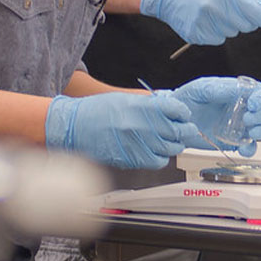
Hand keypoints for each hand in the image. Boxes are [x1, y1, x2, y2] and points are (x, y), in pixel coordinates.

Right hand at [44, 92, 191, 169]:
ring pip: (171, 149)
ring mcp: (137, 143)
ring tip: (170, 141)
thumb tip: (169, 108)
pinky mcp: (132, 159)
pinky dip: (161, 157)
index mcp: (141, 106)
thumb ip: (149, 104)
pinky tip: (156, 151)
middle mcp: (141, 125)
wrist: (74, 126)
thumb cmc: (96, 111)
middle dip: (185, 131)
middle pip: (177, 131)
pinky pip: (158, 162)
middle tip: (186, 130)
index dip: (183, 113)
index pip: (176, 109)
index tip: (184, 115)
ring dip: (174, 145)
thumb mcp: (126, 99)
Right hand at [140, 0, 260, 44]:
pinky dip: (214, 33)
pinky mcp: (196, 35)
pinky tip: (204, 21)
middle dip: (243, 21)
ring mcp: (204, 22)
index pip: (254, 12)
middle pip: (245, 26)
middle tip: (229, 10)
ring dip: (227, 26)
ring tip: (212, 13)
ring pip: (231, 34)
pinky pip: (217, 40)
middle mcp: (215, 7)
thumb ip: (247, 0)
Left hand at [162, 76, 260, 156]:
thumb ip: (220, 88)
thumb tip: (240, 89)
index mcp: (236, 92)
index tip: (252, 105)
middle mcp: (242, 108)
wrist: (173, 121)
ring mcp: (239, 126)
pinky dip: (251, 150)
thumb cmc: (186, 99)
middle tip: (249, 120)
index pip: (258, 92)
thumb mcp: (201, 89)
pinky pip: (249, 147)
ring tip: (250, 133)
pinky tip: (244, 150)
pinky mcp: (233, 142)